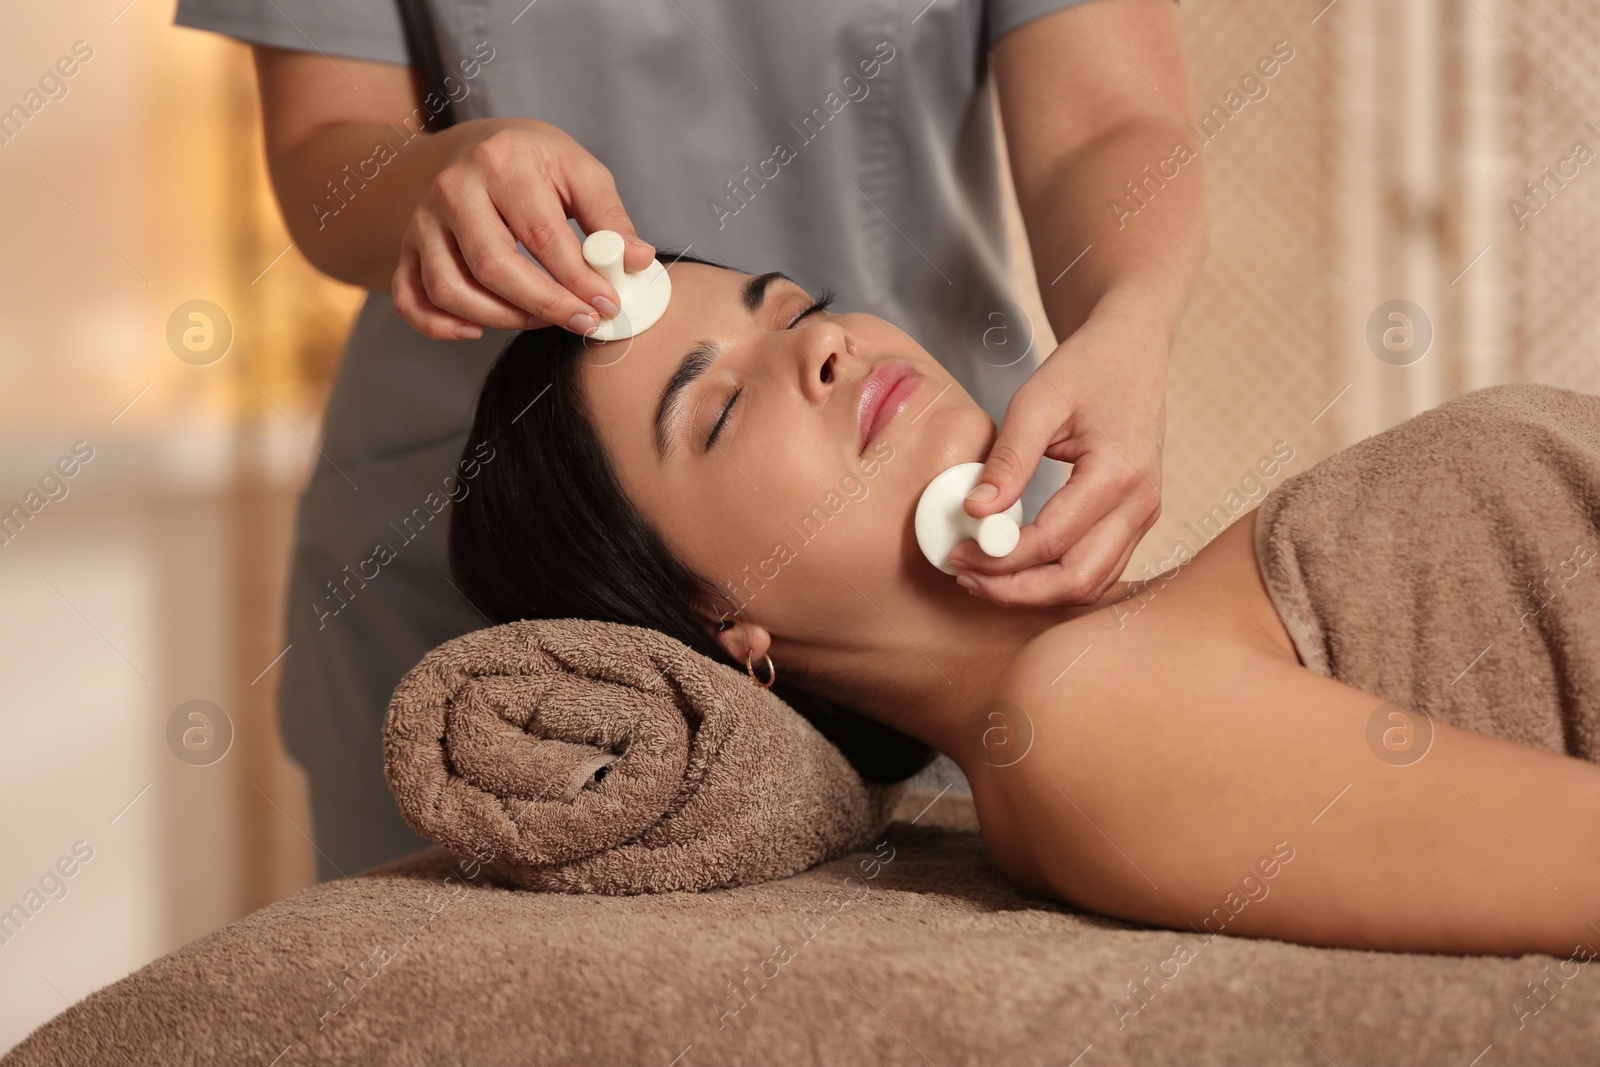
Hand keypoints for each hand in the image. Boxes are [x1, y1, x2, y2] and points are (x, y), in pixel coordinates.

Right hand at [392, 118, 655, 339]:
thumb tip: (639, 260)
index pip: (541, 235)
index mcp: (501, 162)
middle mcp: (453, 188)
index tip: (607, 305)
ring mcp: (424, 220)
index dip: (577, 279)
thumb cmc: (537, 164)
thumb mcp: (579, 172)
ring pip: (450, 288)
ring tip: (542, 319)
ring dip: (500, 319)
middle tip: (583, 320)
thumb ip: (610, 218)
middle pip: (492, 266)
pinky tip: (476, 331)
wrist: (480, 147)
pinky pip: (410, 297)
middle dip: (544, 305)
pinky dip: (438, 325)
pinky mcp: (408, 246)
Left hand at [946, 298, 1167, 606]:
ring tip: (984, 577)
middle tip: (967, 577)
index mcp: (1118, 473)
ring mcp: (1145, 515)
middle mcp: (1140, 503)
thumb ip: (1007, 459)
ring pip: (1091, 584)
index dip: (999, 557)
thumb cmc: (1087, 367)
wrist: (1133, 349)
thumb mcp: (1036, 401)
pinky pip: (1100, 569)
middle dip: (1016, 590)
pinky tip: (1017, 568)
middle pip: (1077, 579)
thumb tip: (974, 512)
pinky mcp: (1137, 519)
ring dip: (1036, 592)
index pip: (1052, 539)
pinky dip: (1057, 580)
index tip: (957, 553)